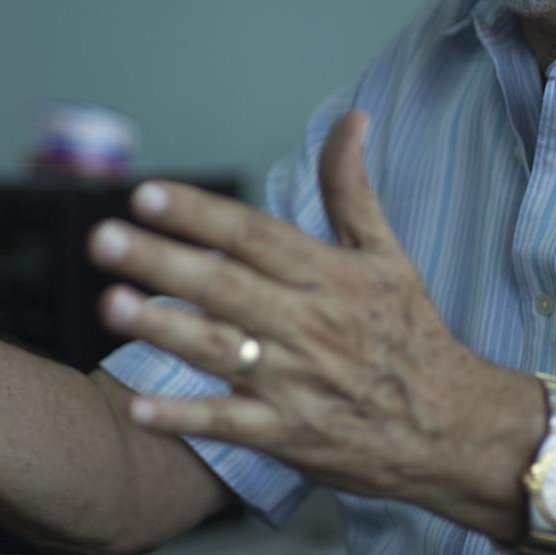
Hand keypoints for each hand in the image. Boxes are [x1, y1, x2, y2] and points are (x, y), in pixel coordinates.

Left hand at [89, 110, 538, 524]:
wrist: (453, 427)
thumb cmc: (411, 335)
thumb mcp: (388, 256)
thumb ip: (352, 190)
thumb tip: (351, 119)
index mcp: (328, 276)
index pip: (253, 235)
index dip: (199, 213)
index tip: (146, 194)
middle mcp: (308, 324)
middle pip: (225, 285)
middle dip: (161, 260)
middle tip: (102, 238)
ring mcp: (295, 382)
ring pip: (219, 350)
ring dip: (163, 328)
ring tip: (111, 305)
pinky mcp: (288, 435)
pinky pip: (228, 425)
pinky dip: (183, 418)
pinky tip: (136, 408)